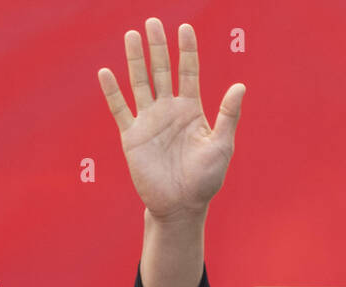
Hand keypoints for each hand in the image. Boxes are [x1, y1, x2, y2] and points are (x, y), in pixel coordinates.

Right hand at [98, 20, 243, 221]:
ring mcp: (149, 121)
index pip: (188, 72)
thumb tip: (240, 86)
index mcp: (191, 110)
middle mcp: (169, 110)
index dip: (186, 50)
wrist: (181, 205)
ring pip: (140, 82)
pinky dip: (112, 92)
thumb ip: (228, 115)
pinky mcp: (132, 136)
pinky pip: (120, 109)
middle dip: (158, 46)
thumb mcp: (221, 146)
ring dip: (135, 59)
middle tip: (153, 21)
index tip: (185, 28)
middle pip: (162, 70)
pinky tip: (106, 73)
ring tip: (132, 34)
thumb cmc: (205, 179)